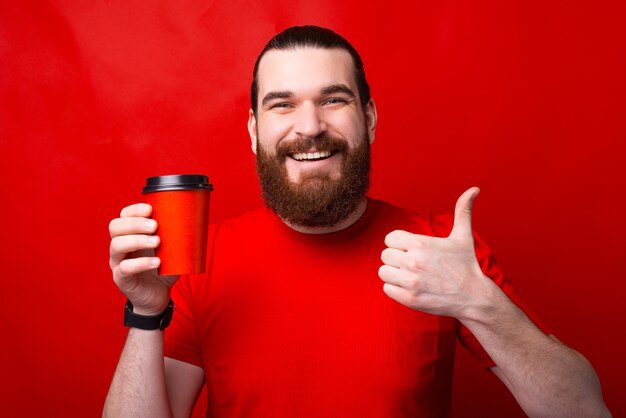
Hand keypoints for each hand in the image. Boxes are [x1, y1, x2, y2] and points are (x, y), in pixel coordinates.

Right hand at [108, 203, 178, 314]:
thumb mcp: (171, 250)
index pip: (123, 215)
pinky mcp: (121, 278)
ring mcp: (117, 262)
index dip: (134, 210)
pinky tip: (157, 262)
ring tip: (157, 242)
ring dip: (137, 240)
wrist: (158, 296)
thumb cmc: (163, 269)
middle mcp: (120, 246)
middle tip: (155, 226)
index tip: (150, 209)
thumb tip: (196, 221)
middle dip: (135, 223)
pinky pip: (125, 268)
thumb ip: (177, 237)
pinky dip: (141, 263)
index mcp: (130, 234)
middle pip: (115, 227)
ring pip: (117, 245)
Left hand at [378, 187, 493, 319]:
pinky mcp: (409, 299)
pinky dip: (396, 289)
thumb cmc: (466, 265)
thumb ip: (463, 211)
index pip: (389, 238)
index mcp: (420, 243)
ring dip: (394, 274)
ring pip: (383, 272)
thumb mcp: (463, 236)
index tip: (411, 250)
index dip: (399, 244)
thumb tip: (474, 189)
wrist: (474, 297)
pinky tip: (412, 287)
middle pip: (385, 255)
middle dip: (397, 259)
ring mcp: (410, 281)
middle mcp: (413, 261)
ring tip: (411, 275)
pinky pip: (387, 289)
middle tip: (413, 264)